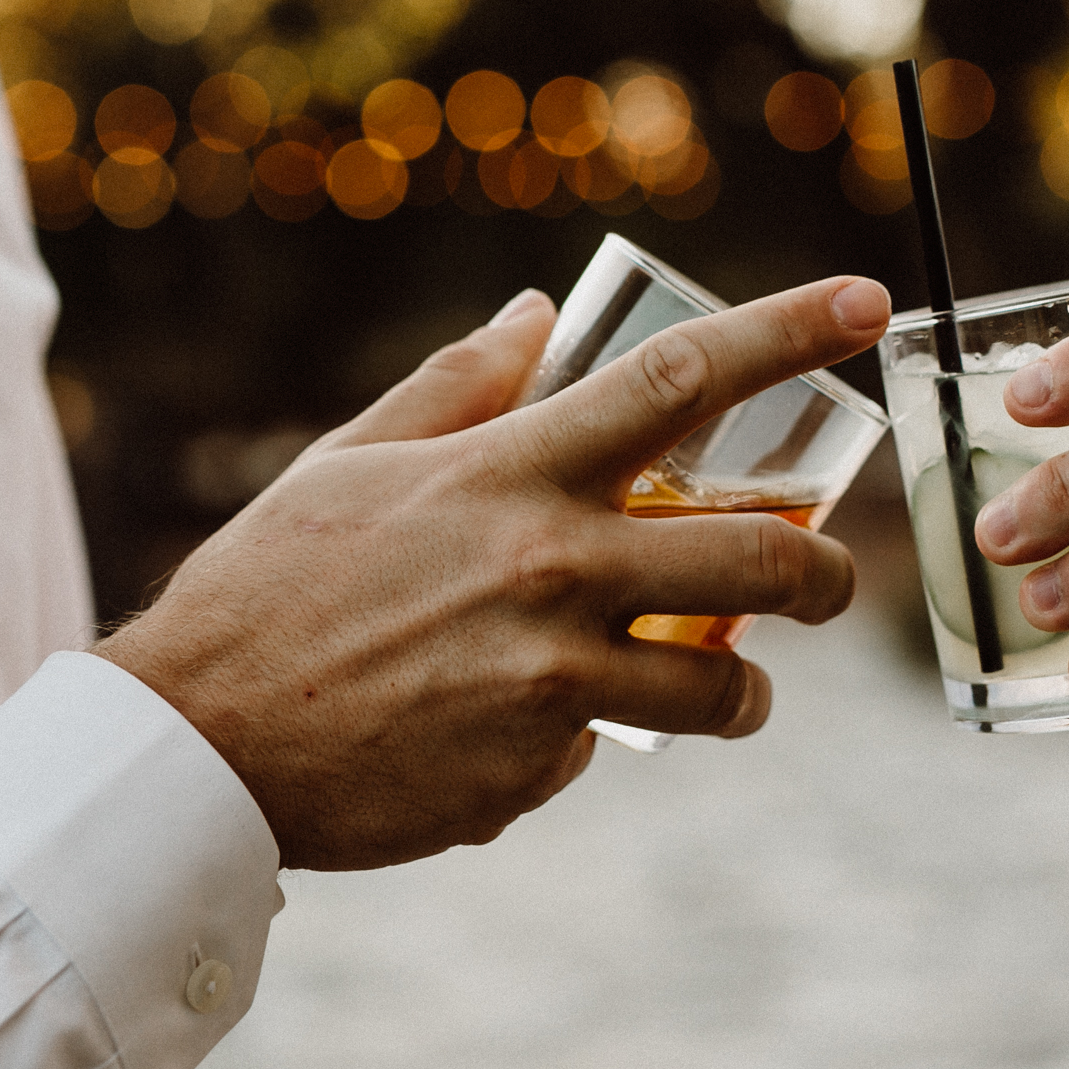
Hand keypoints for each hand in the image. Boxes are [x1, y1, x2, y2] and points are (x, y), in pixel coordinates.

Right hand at [97, 276, 892, 870]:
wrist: (200, 743)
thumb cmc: (270, 586)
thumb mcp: (351, 462)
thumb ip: (458, 389)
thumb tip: (540, 314)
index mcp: (508, 471)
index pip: (679, 380)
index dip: (788, 332)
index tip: (867, 304)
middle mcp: (548, 566)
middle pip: (760, 554)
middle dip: (826, 571)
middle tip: (827, 578)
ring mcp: (550, 675)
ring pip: (721, 683)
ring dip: (745, 688)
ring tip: (732, 687)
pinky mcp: (535, 765)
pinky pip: (611, 745)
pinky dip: (599, 735)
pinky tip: (538, 727)